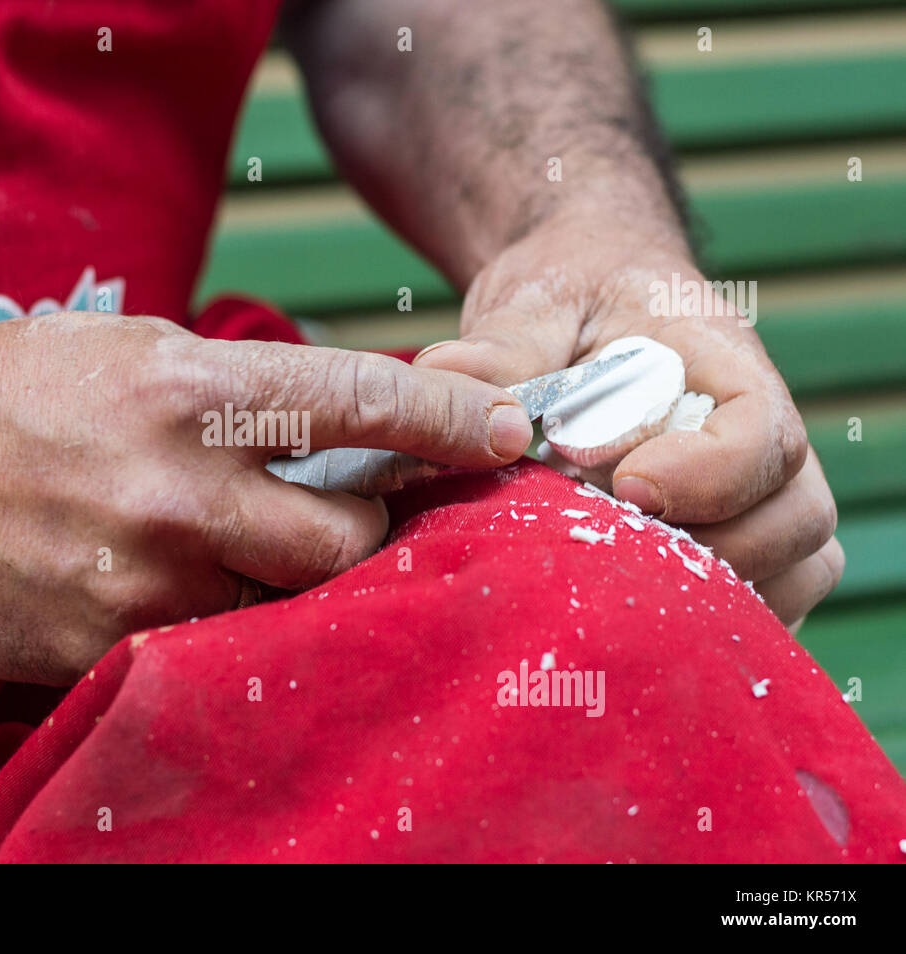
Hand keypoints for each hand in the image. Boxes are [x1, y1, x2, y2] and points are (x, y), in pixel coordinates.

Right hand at [0, 312, 531, 682]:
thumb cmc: (9, 392)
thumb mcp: (129, 352)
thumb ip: (236, 392)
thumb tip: (335, 429)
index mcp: (187, 388)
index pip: (355, 404)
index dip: (447, 422)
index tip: (507, 434)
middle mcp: (174, 486)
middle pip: (343, 543)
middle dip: (367, 541)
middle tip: (352, 528)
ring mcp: (137, 576)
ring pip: (279, 609)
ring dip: (286, 589)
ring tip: (245, 559)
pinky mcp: (97, 643)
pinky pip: (198, 649)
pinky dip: (212, 626)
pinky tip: (176, 593)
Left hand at [413, 218, 841, 627]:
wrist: (587, 297)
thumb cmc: (573, 293)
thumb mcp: (537, 301)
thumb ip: (504, 344)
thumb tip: (446, 376)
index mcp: (725, 367)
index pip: (762, 436)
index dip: (706, 477)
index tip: (626, 487)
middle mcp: (761, 436)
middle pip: (797, 517)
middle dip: (710, 550)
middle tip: (610, 545)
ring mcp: (757, 491)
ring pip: (798, 565)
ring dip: (717, 591)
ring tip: (617, 579)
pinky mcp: (734, 532)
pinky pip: (769, 593)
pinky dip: (714, 612)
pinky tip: (629, 604)